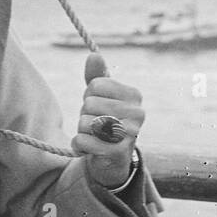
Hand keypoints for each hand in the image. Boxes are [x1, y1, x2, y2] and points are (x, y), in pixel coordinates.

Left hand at [71, 53, 144, 188]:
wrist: (112, 160)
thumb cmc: (105, 122)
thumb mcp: (101, 97)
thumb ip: (96, 76)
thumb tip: (93, 56)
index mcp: (134, 95)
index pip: (94, 85)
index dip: (89, 96)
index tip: (99, 107)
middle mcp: (137, 113)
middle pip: (89, 103)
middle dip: (84, 115)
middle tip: (96, 124)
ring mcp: (129, 134)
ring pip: (84, 122)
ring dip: (81, 131)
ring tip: (94, 136)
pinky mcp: (117, 152)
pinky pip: (81, 141)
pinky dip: (79, 145)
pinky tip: (90, 148)